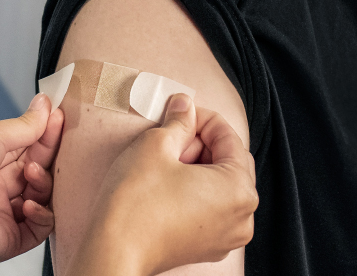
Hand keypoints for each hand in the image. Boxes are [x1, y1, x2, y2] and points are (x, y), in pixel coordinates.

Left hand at [0, 93, 65, 261]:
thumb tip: (44, 107)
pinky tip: (30, 202)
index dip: (44, 135)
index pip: (28, 150)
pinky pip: (39, 229)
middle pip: (37, 173)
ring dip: (43, 183)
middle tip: (55, 139)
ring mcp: (3, 214)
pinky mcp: (8, 238)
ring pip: (42, 199)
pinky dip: (42, 215)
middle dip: (47, 156)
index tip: (58, 118)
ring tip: (32, 173)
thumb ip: (25, 125)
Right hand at [70, 94, 257, 275]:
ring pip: (220, 186)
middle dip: (201, 144)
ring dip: (198, 167)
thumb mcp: (156, 145)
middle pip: (229, 162)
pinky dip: (195, 191)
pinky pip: (210, 208)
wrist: (114, 251)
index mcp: (239, 189)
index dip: (202, 118)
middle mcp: (242, 216)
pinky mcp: (207, 247)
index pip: (229, 137)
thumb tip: (185, 106)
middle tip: (170, 137)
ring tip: (166, 162)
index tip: (181, 111)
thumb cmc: (135, 204)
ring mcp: (226, 236)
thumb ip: (178, 120)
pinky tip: (167, 185)